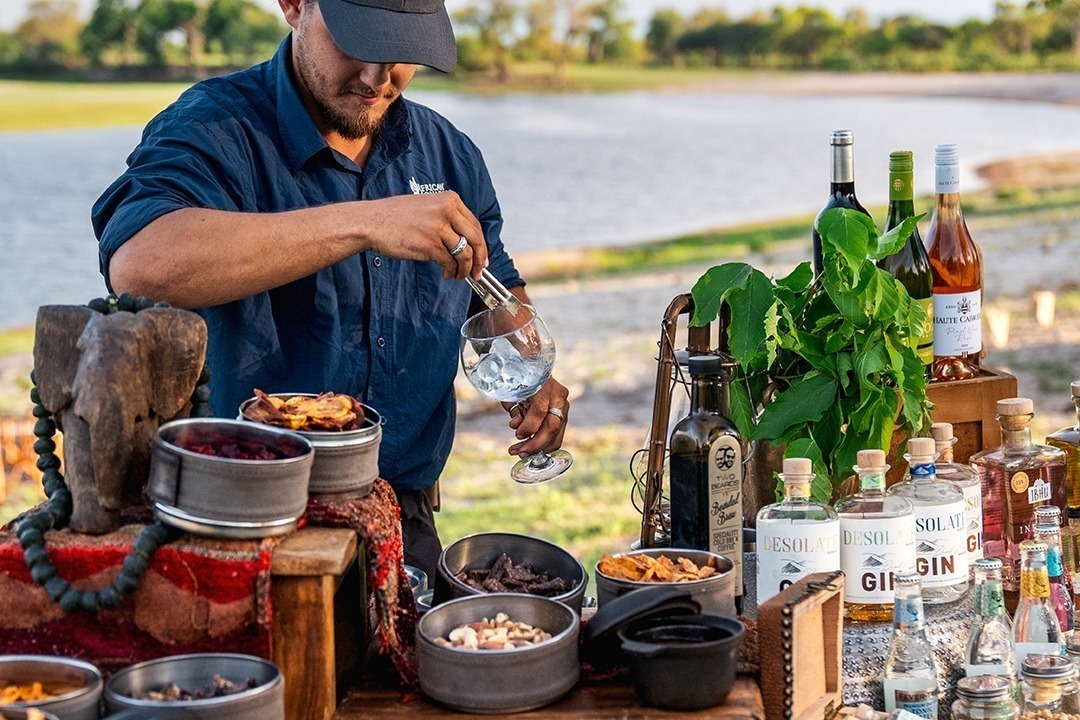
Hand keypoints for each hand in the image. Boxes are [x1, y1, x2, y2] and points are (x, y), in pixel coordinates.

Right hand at [361, 192, 487, 280]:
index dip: (481, 245)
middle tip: (478, 273)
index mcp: (450, 199)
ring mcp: (440, 228)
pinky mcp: (431, 244)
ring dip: (464, 269)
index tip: (482, 258)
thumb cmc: (395, 216)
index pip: (475, 225)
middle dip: (480, 260)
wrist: (372, 222)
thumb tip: (466, 241)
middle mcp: (448, 211)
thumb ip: (448, 218)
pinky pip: (450, 263)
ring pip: (465, 254)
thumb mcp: (427, 206)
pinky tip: (445, 274)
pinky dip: (450, 272)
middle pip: (475, 239)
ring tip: (458, 276)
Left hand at [503, 377, 569, 457]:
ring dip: (539, 448)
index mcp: (544, 386)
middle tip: (520, 453)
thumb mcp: (513, 392)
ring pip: (556, 434)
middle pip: (552, 425)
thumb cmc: (520, 380)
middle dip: (536, 444)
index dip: (528, 427)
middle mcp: (559, 396)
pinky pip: (557, 434)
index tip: (517, 435)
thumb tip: (516, 427)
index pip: (539, 411)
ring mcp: (564, 406)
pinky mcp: (564, 415)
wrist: (533, 368)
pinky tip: (531, 449)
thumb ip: (515, 410)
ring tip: (520, 452)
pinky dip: (544, 444)